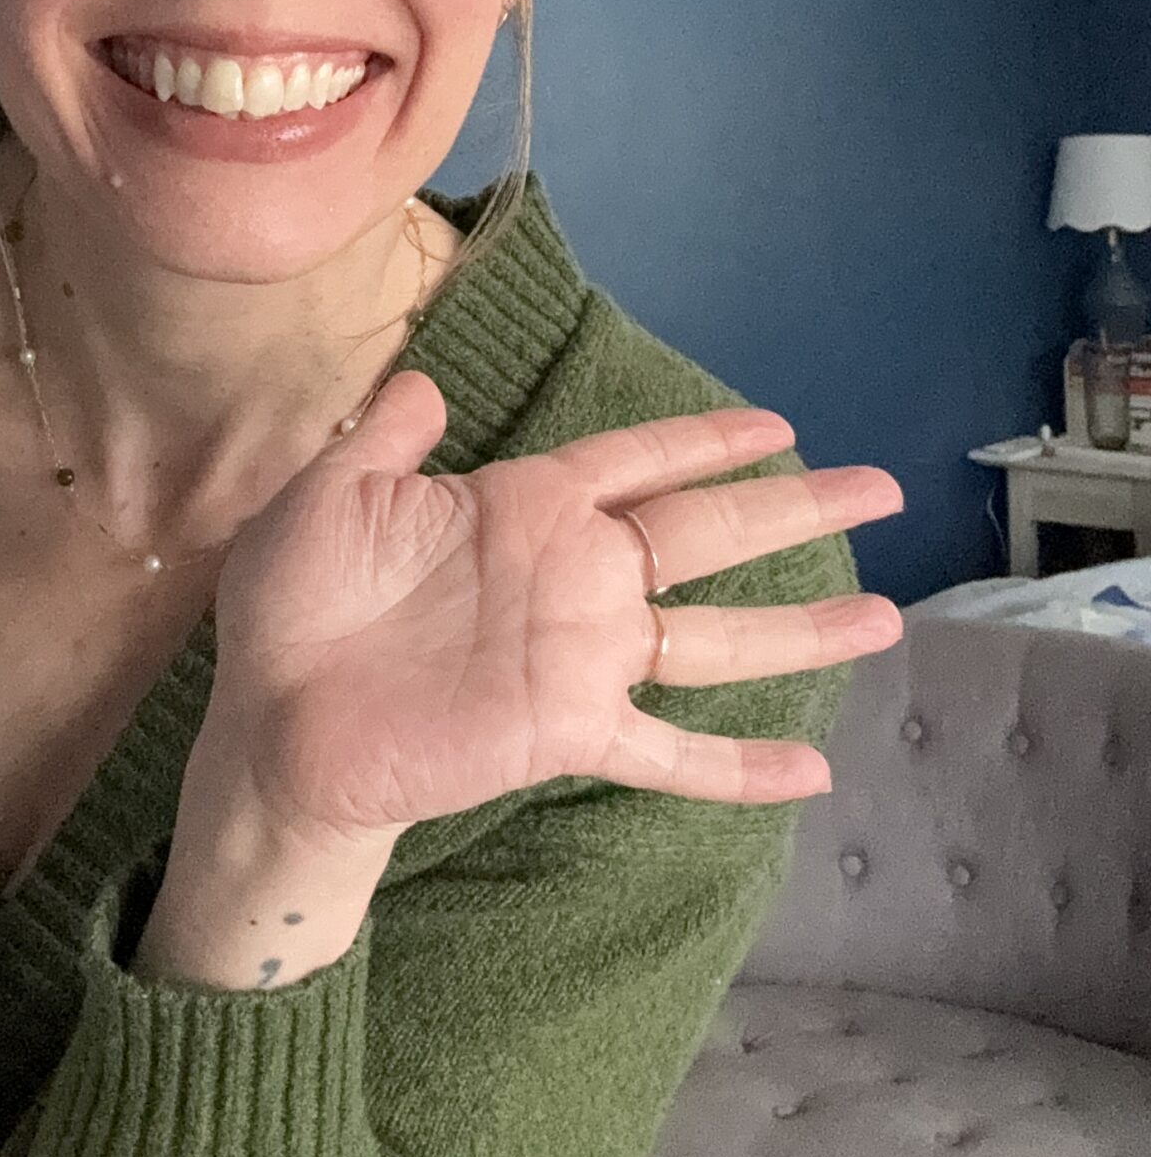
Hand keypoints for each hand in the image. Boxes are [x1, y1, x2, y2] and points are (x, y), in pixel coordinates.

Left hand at [203, 373, 903, 846]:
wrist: (271, 722)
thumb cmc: (293, 604)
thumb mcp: (330, 493)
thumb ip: (386, 437)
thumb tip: (428, 384)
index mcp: (521, 508)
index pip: (635, 463)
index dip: (705, 443)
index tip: (780, 426)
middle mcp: (569, 576)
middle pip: (703, 533)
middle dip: (791, 511)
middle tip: (879, 487)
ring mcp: (576, 657)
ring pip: (711, 638)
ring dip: (797, 632)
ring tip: (884, 622)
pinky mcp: (564, 730)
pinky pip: (666, 751)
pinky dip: (735, 767)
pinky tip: (810, 773)